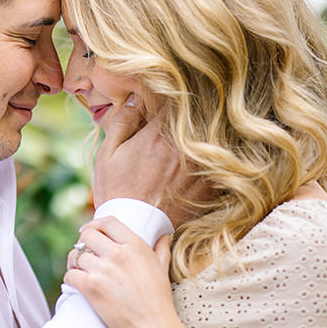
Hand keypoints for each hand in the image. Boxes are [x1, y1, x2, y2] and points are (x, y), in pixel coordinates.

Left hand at [64, 217, 189, 327]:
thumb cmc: (159, 301)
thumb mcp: (163, 269)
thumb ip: (162, 249)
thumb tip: (165, 235)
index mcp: (135, 246)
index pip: (108, 222)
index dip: (94, 225)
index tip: (88, 231)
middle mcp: (118, 253)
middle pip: (88, 236)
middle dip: (82, 244)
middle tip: (83, 254)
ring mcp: (103, 269)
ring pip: (76, 255)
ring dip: (74, 263)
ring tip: (78, 271)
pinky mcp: (91, 287)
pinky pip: (70, 275)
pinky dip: (70, 279)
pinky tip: (75, 284)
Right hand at [93, 99, 210, 226]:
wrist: (135, 229)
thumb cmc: (117, 190)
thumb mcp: (107, 153)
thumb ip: (122, 121)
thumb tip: (136, 100)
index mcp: (159, 133)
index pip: (173, 99)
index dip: (168, 99)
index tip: (163, 103)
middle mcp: (184, 147)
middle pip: (197, 116)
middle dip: (188, 116)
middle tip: (177, 117)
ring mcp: (201, 166)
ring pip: (209, 138)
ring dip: (201, 137)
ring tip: (190, 141)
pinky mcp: (211, 185)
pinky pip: (219, 162)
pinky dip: (212, 159)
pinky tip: (204, 160)